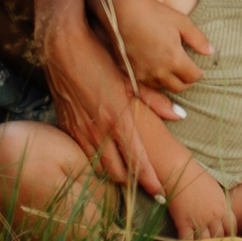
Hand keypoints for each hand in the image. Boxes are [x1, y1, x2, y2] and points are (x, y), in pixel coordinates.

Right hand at [44, 22, 165, 195]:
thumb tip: (179, 114)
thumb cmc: (101, 59)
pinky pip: (84, 154)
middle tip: (147, 188)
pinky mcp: (67, 127)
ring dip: (115, 175)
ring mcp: (80, 131)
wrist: (62, 48)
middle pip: (117, 171)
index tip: (161, 192)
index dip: (149, 179)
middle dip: (133, 183)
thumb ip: (155, 101)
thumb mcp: (131, 78)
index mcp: (118, 118)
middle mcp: (98, 130)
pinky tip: (105, 162)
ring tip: (129, 180)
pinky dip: (96, 163)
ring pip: (99, 167)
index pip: (137, 160)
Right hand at [90, 0, 210, 88]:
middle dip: (186, 81)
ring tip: (172, 69)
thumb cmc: (154, 13)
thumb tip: (211, 52)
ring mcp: (142, 73)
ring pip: (162, 87)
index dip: (199, 73)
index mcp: (174, 59)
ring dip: (169, 81)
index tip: (200, 68)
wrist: (122, 10)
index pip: (193, 77)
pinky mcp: (129, 71)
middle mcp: (158, 71)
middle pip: (179, 87)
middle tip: (188, 71)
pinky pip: (145, 83)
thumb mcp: (182, 22)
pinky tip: (155, 68)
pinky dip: (153, 79)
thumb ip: (198, 39)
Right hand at [165, 171, 236, 240]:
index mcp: (223, 207)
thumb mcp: (214, 189)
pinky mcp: (183, 222)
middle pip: (219, 237)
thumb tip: (220, 210)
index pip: (231, 228)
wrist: (179, 170)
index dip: (228, 236)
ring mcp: (199, 220)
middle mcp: (214, 216)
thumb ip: (219, 203)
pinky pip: (188, 240)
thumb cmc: (196, 176)